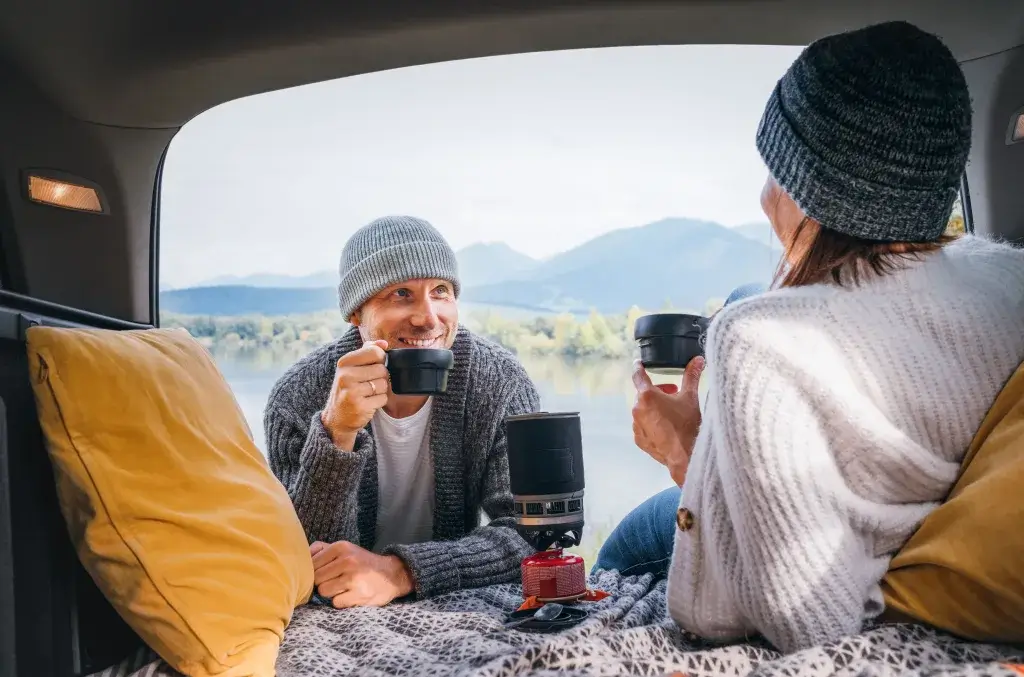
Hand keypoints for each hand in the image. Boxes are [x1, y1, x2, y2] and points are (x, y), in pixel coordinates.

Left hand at [309, 540, 413, 607]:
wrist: (392, 574)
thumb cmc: (362, 563)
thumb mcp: (345, 549)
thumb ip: (322, 549)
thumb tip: (300, 556)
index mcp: (341, 547)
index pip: (311, 564)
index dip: (315, 572)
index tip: (325, 574)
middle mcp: (347, 560)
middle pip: (316, 579)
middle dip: (323, 583)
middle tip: (336, 581)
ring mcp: (353, 578)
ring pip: (324, 591)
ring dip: (332, 593)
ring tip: (344, 588)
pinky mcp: (359, 594)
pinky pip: (336, 602)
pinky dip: (341, 602)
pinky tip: (351, 595)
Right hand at [320, 340, 389, 449]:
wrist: (337, 417)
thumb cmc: (348, 389)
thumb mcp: (352, 367)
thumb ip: (367, 351)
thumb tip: (383, 344)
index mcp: (344, 362)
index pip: (375, 352)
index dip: (381, 359)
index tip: (374, 366)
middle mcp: (345, 375)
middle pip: (382, 369)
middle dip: (381, 377)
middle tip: (369, 384)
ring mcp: (352, 391)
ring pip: (384, 384)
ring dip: (380, 390)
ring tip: (367, 394)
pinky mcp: (360, 406)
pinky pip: (383, 399)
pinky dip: (379, 401)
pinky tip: (368, 403)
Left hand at [631, 356, 705, 486]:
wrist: (685, 456)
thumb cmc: (687, 425)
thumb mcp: (691, 397)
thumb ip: (692, 376)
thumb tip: (698, 360)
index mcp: (647, 396)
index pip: (638, 375)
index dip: (639, 367)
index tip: (639, 363)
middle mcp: (638, 409)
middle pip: (644, 394)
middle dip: (658, 392)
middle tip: (673, 394)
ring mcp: (637, 426)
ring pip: (644, 411)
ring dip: (654, 408)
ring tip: (671, 413)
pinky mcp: (639, 440)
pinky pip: (643, 426)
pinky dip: (652, 423)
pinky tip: (666, 428)